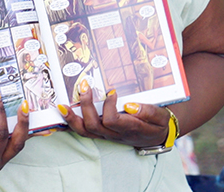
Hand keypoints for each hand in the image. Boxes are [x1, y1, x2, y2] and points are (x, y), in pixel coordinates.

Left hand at [55, 83, 171, 148]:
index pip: (113, 120)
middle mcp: (116, 134)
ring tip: (63, 105)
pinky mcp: (103, 134)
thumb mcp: (160, 117)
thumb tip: (129, 105)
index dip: (109, 105)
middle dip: (86, 106)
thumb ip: (147, 111)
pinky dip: (73, 123)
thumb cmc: (157, 124)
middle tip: (85, 86)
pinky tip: (65, 113)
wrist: (157, 136)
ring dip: (73, 118)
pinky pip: (85, 131)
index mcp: (130, 128)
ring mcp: (108, 135)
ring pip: (86, 131)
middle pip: (94, 125)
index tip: (112, 91)